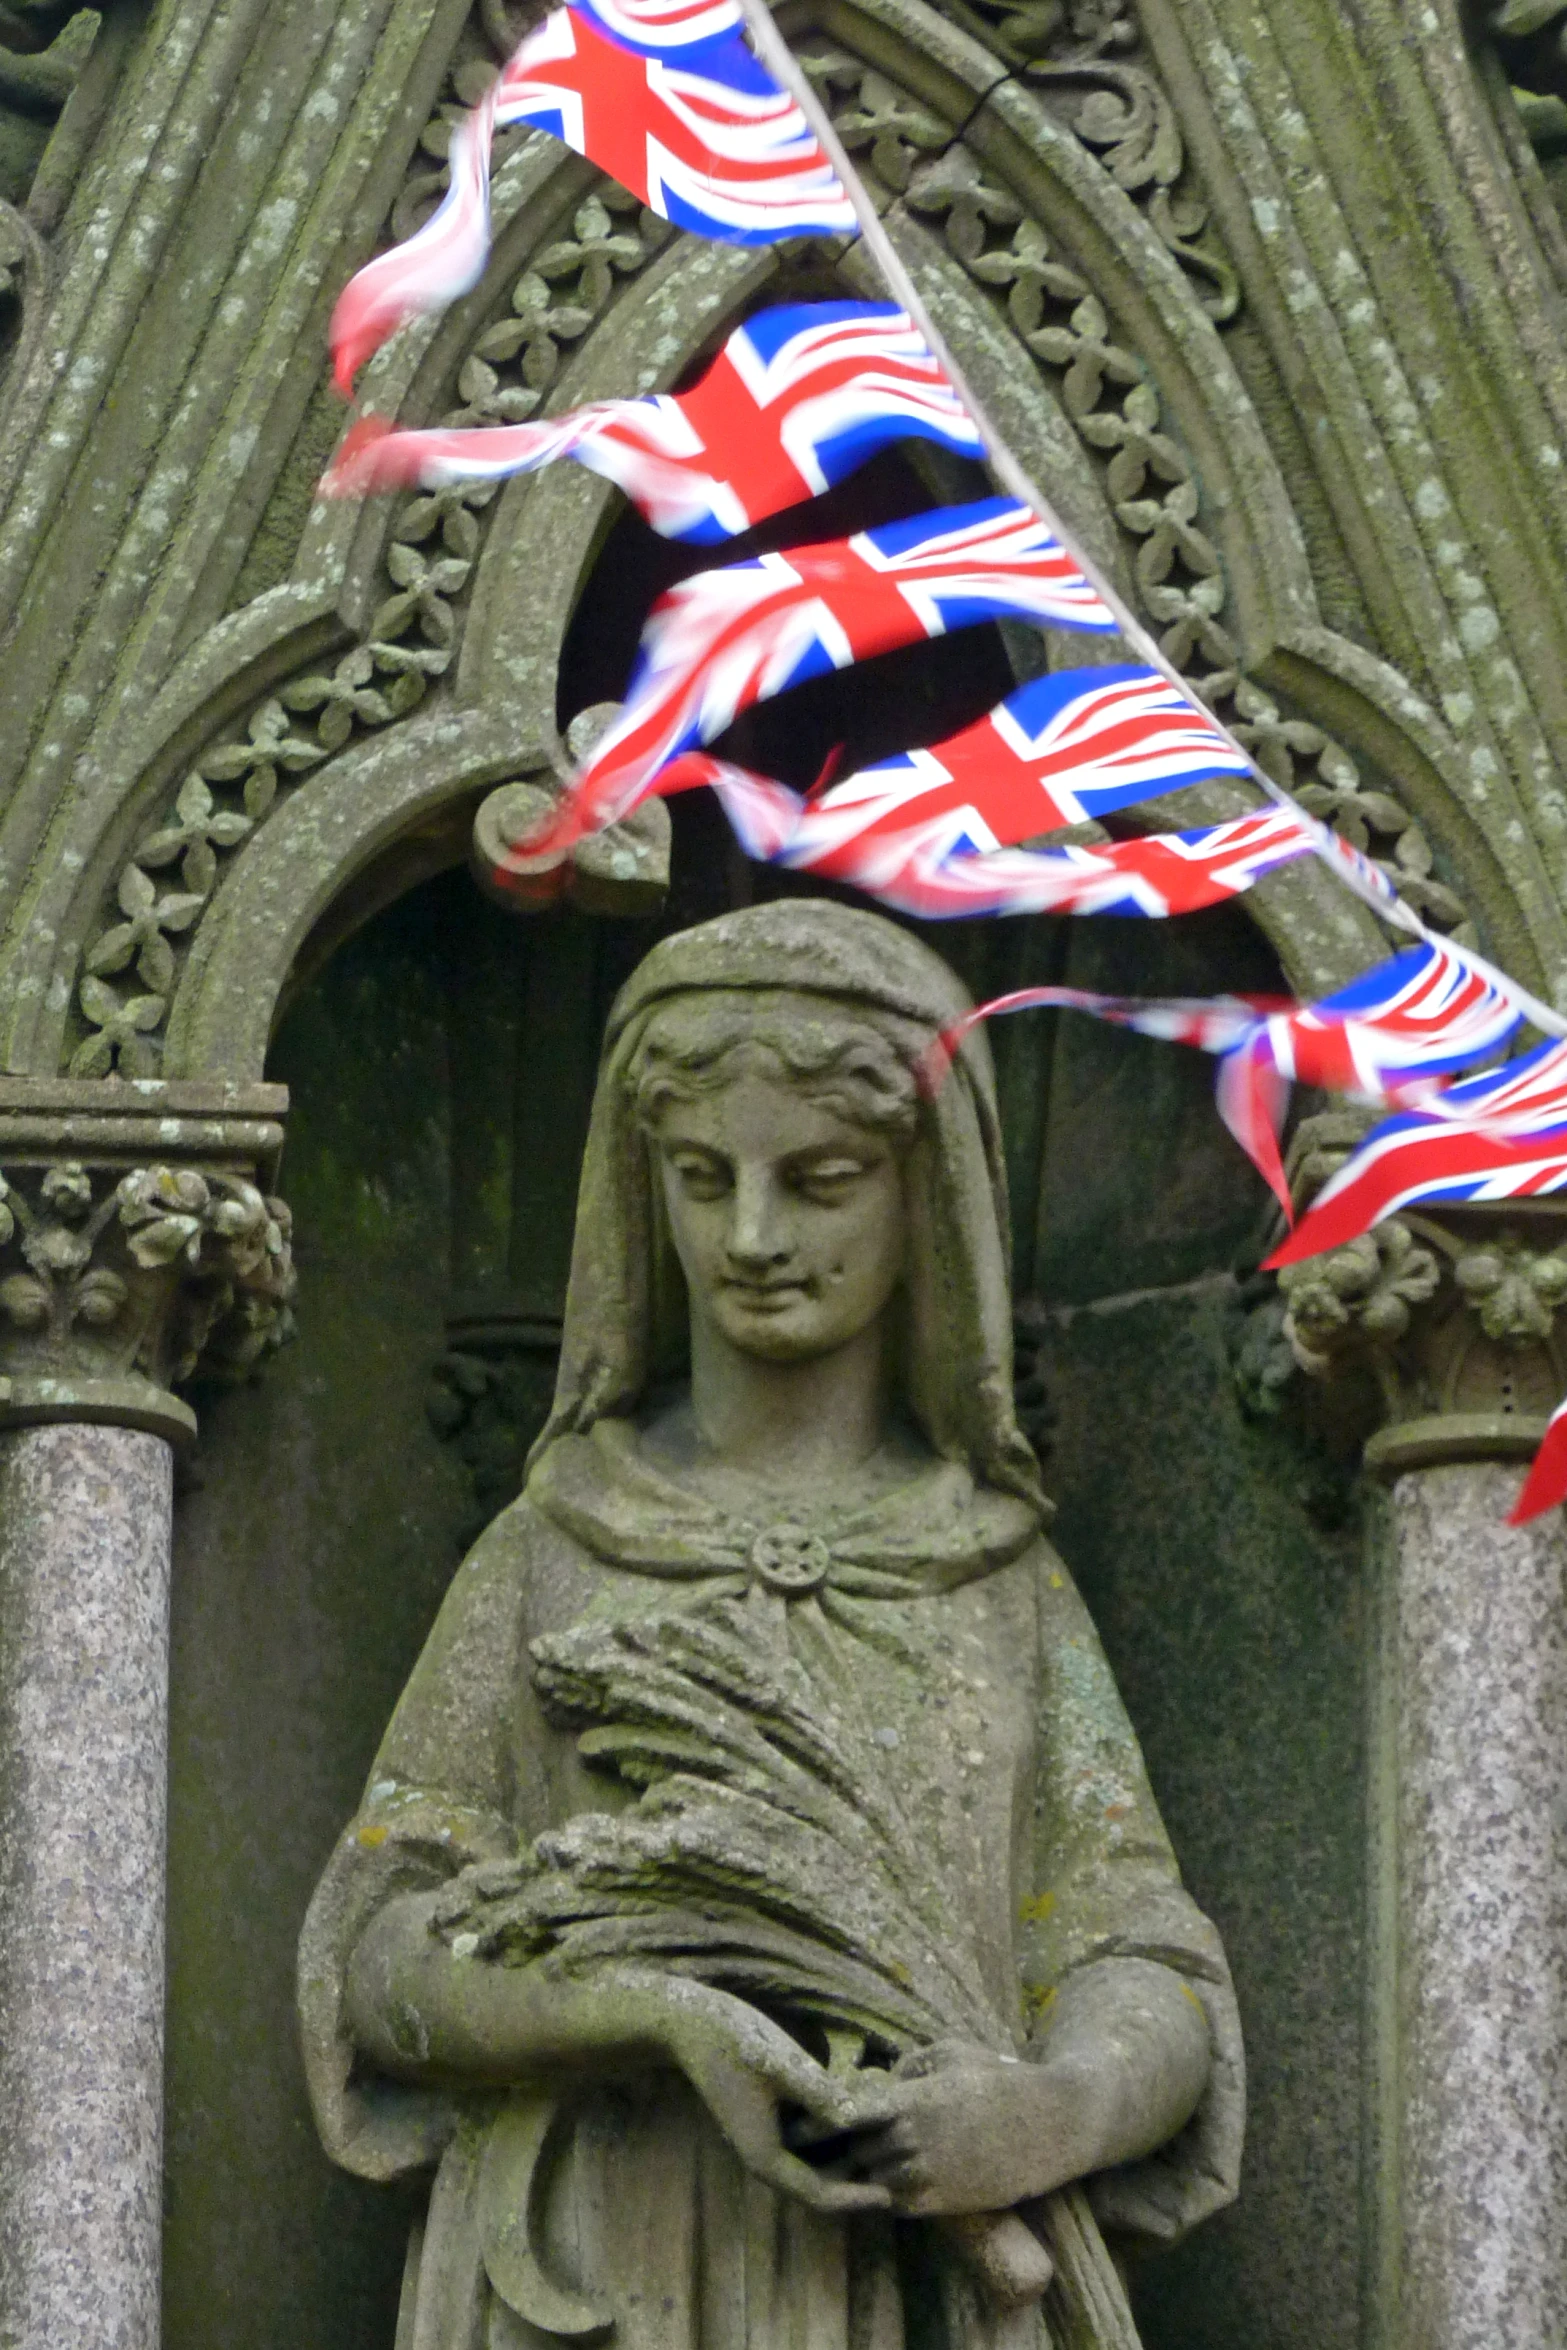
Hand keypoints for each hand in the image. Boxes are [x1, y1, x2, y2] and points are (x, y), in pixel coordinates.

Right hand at [650, 1978, 893, 2218]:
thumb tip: (854, 2120)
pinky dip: (835, 2132)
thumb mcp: (780, 2065)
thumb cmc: (734, 2043)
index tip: (890, 2196)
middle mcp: (767, 2154)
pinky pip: (809, 2138)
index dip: (855, 2199)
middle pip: (819, 2183)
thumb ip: (818, 2093)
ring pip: (816, 2161)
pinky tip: (860, 2109)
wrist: (696, 2023)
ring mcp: (767, 2136)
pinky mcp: (770, 2115)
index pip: (818, 2195)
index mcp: (765, 2156)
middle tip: (897, 2169)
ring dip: (847, 2155)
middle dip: (856, 2179)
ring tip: (885, 2141)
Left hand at [792, 2039, 1097, 2216]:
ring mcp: (926, 2175)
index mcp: (911, 2100)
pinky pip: (898, 2203)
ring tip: (869, 2159)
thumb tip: (883, 2079)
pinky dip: (892, 2192)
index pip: (848, 2115)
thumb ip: (911, 2064)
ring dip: (872, 2169)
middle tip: (842, 2141)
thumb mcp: (953, 2053)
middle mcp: (912, 2140)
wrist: (1047, 2125)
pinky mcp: (943, 2203)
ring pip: (876, 2177)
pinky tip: (900, 2176)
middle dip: (852, 2143)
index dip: (825, 2120)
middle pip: (859, 2148)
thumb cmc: (999, 2080)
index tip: (808, 2122)